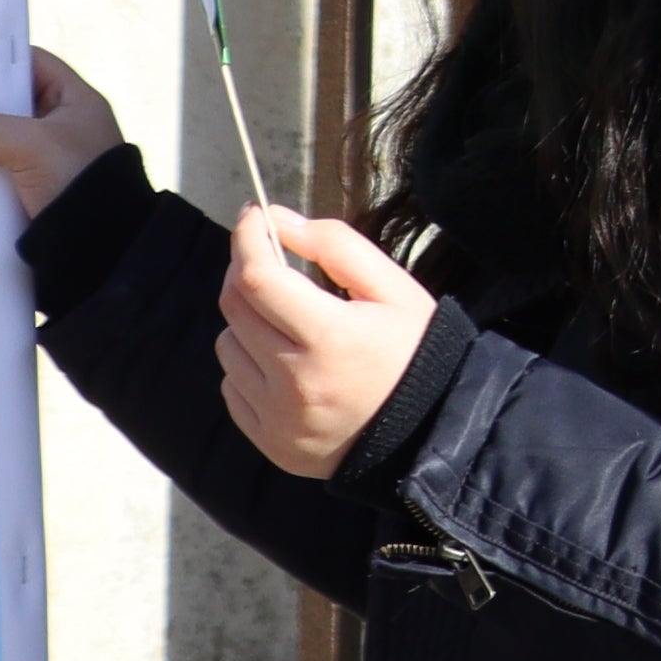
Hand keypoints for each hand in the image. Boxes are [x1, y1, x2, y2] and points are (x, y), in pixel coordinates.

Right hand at [0, 46, 125, 218]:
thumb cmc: (79, 183)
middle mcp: (65, 126)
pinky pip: (0, 169)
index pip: (33, 64)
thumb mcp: (30, 145)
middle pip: (12, 102)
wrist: (101, 250)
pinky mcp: (34, 189)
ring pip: (2, 138)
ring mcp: (49, 159)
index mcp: (77, 102)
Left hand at [217, 208, 436, 480]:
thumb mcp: (393, 288)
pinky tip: (288, 367)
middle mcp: (298, 383)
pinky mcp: (271, 443)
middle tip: (269, 260)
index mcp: (332, 338)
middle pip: (235, 308)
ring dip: (248, 323)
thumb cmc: (414, 350)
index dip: (248, 239)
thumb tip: (276, 220)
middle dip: (244, 271)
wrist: (432, 430)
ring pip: (229, 346)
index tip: (252, 217)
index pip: (258, 278)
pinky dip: (249, 367)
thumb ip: (336, 245)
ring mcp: (280, 419)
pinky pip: (232, 388)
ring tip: (290, 326)